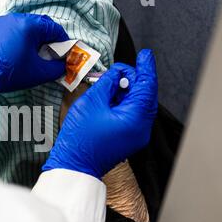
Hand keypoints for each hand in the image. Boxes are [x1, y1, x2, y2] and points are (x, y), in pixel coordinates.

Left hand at [0, 13, 68, 98]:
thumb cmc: (11, 72)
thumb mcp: (39, 73)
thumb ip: (56, 68)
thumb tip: (63, 66)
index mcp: (30, 25)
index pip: (53, 28)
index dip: (62, 40)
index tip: (64, 51)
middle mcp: (16, 18)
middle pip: (39, 25)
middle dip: (47, 38)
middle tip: (50, 53)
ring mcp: (3, 22)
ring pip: (24, 27)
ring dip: (32, 38)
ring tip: (33, 53)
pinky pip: (11, 30)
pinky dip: (18, 38)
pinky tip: (18, 51)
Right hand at [43, 49, 157, 178]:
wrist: (74, 166)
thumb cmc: (79, 139)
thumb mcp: (91, 102)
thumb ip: (108, 83)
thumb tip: (117, 74)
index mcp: (135, 118)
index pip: (147, 86)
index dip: (146, 67)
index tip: (145, 55)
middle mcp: (141, 128)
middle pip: (144, 95)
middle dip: (131, 80)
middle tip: (116, 72)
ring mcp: (135, 135)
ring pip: (137, 104)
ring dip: (125, 91)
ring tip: (108, 85)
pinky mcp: (128, 138)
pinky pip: (131, 115)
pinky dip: (122, 103)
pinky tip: (108, 99)